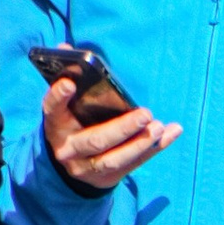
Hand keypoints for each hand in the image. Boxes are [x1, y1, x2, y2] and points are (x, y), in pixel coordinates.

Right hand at [43, 78, 175, 189]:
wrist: (72, 167)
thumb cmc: (72, 124)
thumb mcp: (64, 107)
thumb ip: (66, 79)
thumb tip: (65, 47)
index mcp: (56, 125)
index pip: (51, 109)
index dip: (58, 97)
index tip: (69, 83)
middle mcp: (69, 149)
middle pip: (95, 141)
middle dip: (121, 129)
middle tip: (145, 113)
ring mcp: (89, 167)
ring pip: (115, 159)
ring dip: (140, 144)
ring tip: (158, 126)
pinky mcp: (110, 177)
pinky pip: (135, 164)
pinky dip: (155, 148)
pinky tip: (172, 132)